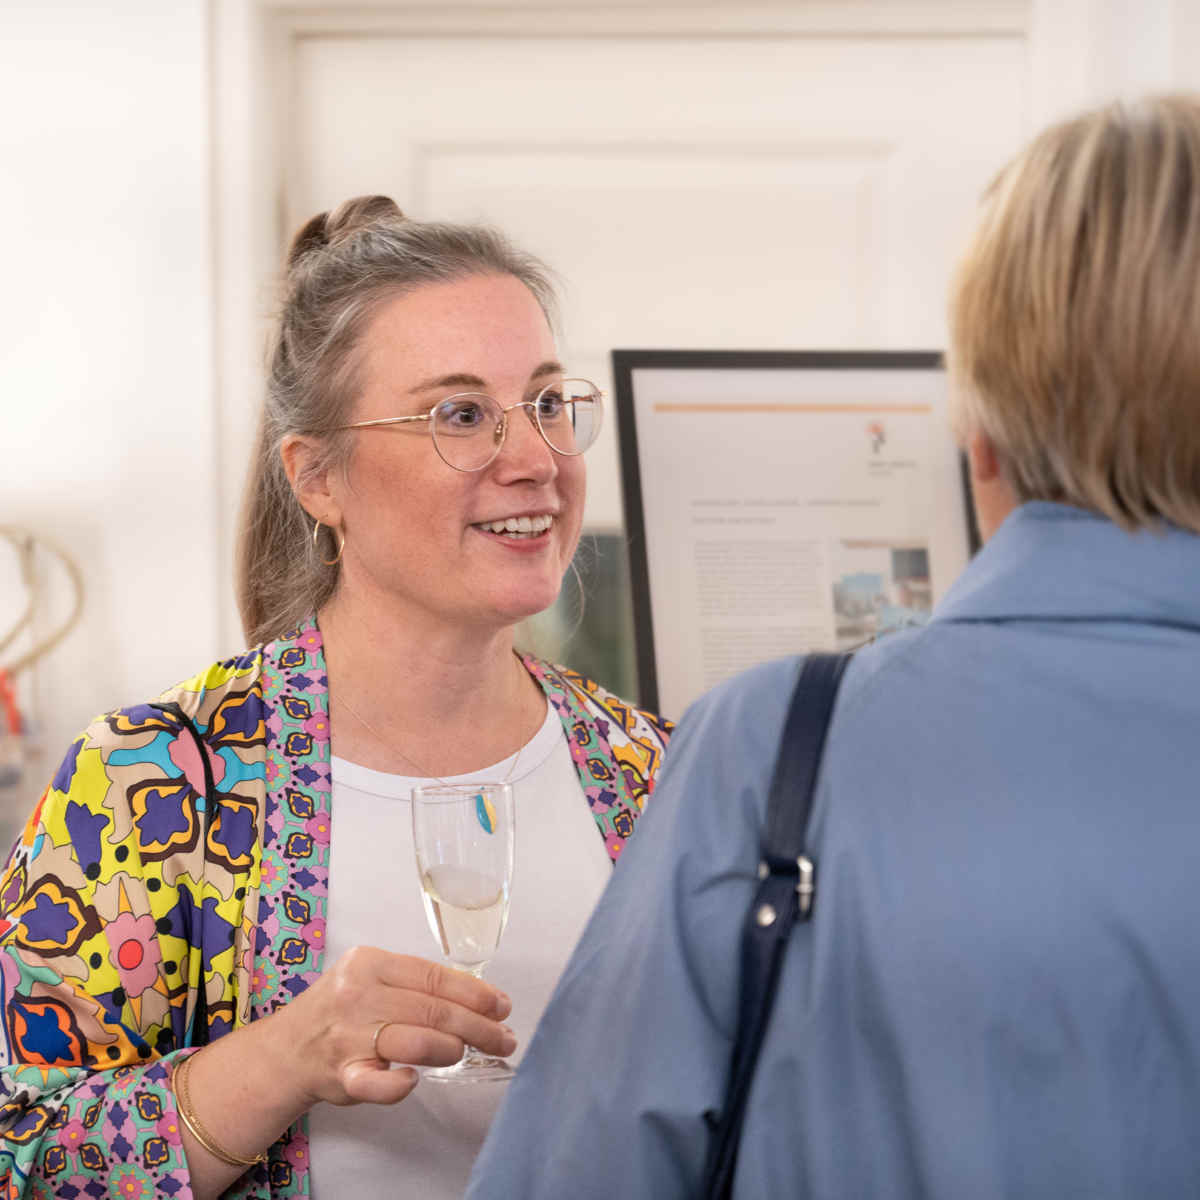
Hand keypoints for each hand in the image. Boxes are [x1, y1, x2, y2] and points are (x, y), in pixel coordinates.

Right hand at [265, 945, 515, 1106]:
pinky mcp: (342, 1076)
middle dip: (478, 1027)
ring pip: (417, 1042)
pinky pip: (381, 1084)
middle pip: (433, 1010)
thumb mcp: (372, 978)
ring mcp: (349, 1037)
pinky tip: (414, 1080)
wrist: (286, 1050)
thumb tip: (481, 998)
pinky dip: (402, 1085)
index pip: (435, 976)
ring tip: (463, 1053)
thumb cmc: (342, 1011)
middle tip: (503, 1039)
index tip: (502, 1006)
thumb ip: (416, 984)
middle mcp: (358, 995)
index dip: (475, 993)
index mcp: (370, 963)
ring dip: (451, 1050)